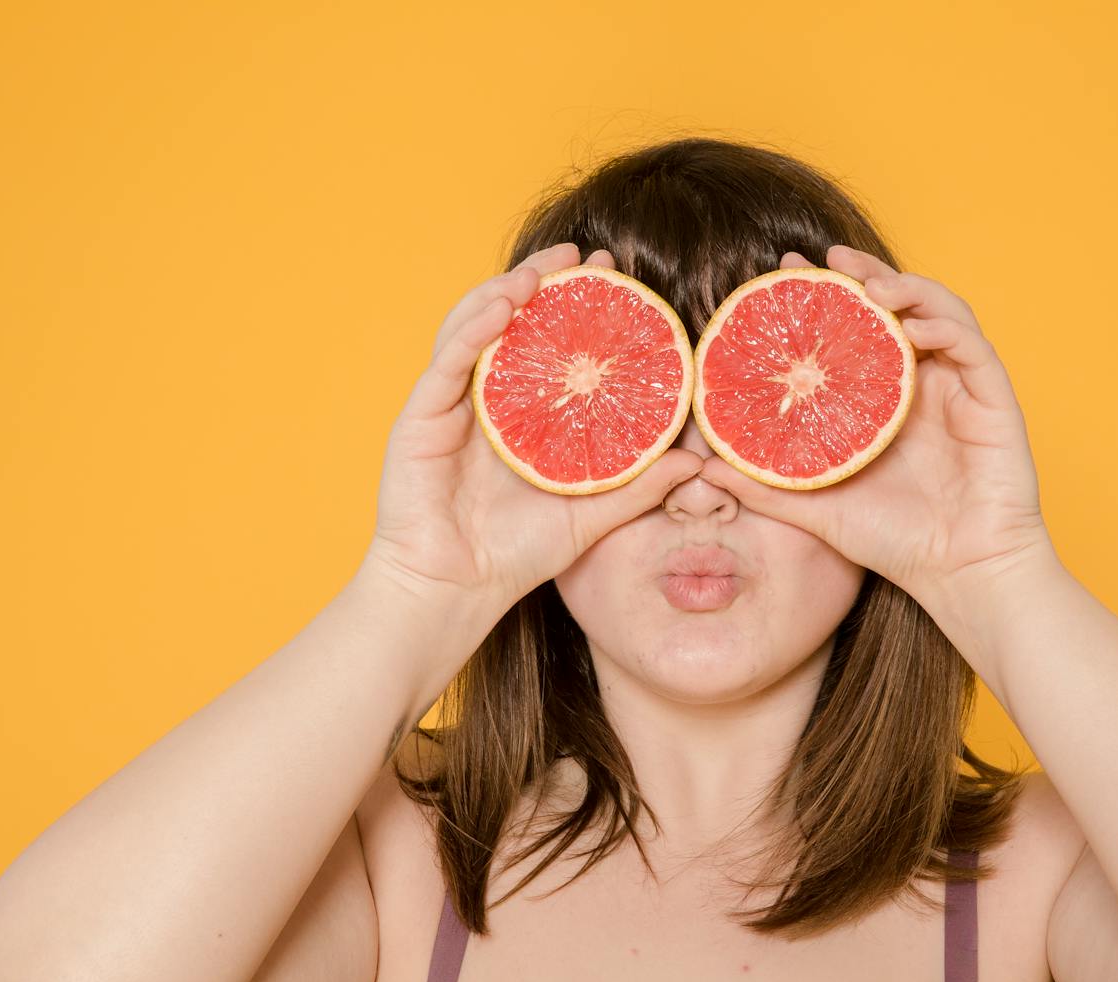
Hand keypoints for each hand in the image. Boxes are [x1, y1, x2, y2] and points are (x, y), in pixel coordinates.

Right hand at [363, 242, 704, 603]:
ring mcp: (448, 404)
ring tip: (542, 270)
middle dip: (544, 280)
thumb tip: (697, 462)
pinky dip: (474, 329)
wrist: (454, 591)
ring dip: (505, 291)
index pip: (546, 342)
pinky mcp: (419, 418)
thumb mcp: (591, 515)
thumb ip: (638, 486)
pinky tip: (503, 308)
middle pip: (509, 321)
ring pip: (472, 327)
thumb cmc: (515, 556)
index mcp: (519, 414)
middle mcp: (482, 398)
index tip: (614, 274)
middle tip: (583, 253)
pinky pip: (447, 361)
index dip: (575, 304)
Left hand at [694, 245, 1054, 600]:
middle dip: (864, 274)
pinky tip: (911, 328)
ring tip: (870, 284)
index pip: (853, 330)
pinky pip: (973, 347)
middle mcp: (921, 384)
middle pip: (896, 308)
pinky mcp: (993, 400)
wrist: (959, 575)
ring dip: (907, 288)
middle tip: (829, 259)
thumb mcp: (816, 508)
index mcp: (882, 400)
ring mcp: (960, 388)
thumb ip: (764, 486)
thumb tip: (703, 469)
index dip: (826, 296)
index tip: (785, 273)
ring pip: (938, 313)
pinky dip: (944, 326)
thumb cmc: (896, 543)